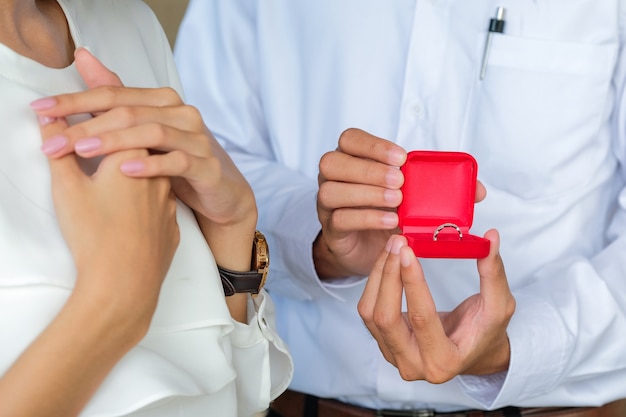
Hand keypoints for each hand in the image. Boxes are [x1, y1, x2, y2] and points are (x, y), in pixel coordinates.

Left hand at [32, 48, 256, 238]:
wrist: (221, 191)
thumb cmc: (179, 159)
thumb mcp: (145, 129)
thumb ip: (117, 97)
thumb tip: (83, 58)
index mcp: (165, 101)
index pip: (114, 94)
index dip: (75, 100)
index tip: (42, 110)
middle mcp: (183, 114)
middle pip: (129, 113)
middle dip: (86, 126)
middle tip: (55, 142)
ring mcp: (198, 139)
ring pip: (152, 133)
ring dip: (114, 141)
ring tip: (83, 152)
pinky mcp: (207, 166)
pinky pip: (177, 161)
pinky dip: (150, 164)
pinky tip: (124, 170)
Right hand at [38, 103, 178, 328]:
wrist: (125, 286)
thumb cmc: (94, 237)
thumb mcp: (67, 190)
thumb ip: (60, 152)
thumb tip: (50, 124)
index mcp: (133, 157)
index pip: (118, 119)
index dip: (95, 107)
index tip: (74, 99)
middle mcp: (158, 173)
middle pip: (138, 140)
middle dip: (114, 127)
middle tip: (93, 121)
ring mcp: (168, 200)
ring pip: (150, 170)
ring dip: (132, 160)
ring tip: (110, 162)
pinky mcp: (170, 224)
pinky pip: (157, 198)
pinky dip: (143, 191)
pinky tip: (129, 199)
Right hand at [314, 128, 485, 278]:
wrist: (368, 249)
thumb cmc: (388, 212)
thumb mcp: (413, 196)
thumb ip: (440, 187)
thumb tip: (477, 190)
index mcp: (352, 159)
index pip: (350, 139)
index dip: (373, 146)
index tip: (402, 158)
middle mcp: (334, 178)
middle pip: (332, 162)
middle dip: (368, 170)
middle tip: (400, 182)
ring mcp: (327, 204)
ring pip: (331, 190)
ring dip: (366, 194)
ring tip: (397, 202)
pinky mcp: (331, 229)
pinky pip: (339, 219)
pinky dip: (366, 218)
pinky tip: (390, 221)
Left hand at [357, 230, 514, 381]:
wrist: (473, 353)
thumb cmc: (486, 331)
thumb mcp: (499, 305)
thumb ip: (493, 273)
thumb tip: (491, 236)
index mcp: (443, 362)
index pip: (421, 318)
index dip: (412, 282)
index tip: (407, 251)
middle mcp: (413, 365)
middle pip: (385, 318)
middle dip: (388, 276)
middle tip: (398, 243)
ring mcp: (394, 357)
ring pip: (370, 313)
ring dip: (378, 275)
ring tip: (391, 247)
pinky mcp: (383, 344)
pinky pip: (368, 312)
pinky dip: (374, 283)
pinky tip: (386, 262)